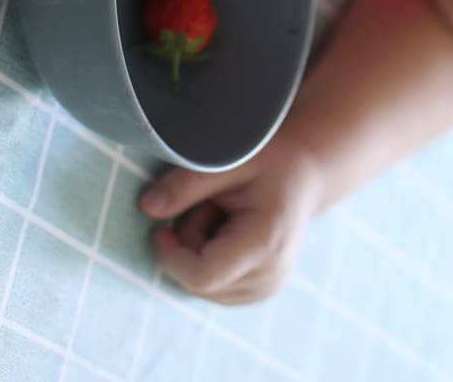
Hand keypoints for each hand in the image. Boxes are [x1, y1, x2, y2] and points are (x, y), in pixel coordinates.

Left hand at [138, 139, 323, 304]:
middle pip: (199, 282)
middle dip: (188, 247)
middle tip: (208, 206)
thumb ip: (186, 184)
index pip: (201, 276)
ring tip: (221, 217)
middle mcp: (271, 275)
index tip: (160, 228)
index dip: (171, 256)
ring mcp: (269, 288)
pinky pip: (215, 289)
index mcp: (266, 244)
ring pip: (204, 288)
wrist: (306, 172)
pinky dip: (210, 262)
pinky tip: (228, 233)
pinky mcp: (262, 291)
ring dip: (198, 254)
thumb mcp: (227, 162)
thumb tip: (147, 208)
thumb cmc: (270, 161)